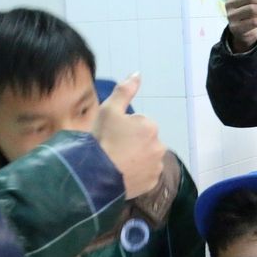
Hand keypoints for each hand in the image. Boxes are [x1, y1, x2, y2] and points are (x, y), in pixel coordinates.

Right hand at [94, 73, 165, 198]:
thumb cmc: (102, 139)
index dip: (122, 129)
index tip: (111, 136)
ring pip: (146, 158)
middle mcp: (160, 146)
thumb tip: (138, 73)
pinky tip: (123, 174)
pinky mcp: (152, 183)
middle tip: (113, 150)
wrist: (96, 174)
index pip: (138, 124)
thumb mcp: (109, 109)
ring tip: (117, 164)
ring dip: (136, 159)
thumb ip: (124, 90)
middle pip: (144, 141)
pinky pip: (145, 175)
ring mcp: (157, 166)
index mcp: (150, 126)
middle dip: (132, 143)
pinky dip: (137, 174)